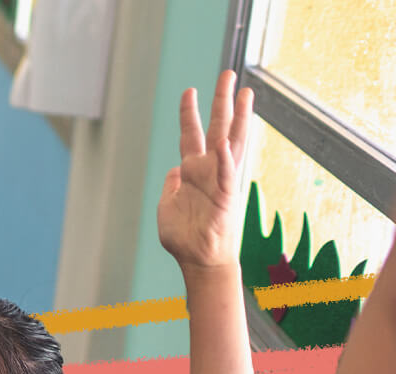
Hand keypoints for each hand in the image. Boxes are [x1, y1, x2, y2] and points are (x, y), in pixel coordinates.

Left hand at [158, 71, 251, 270]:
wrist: (198, 259)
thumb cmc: (184, 236)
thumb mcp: (168, 204)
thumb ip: (171, 185)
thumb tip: (175, 170)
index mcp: (193, 171)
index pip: (191, 134)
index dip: (189, 113)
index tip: (190, 90)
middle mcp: (209, 170)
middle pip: (217, 127)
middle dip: (222, 100)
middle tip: (229, 73)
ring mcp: (219, 181)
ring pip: (231, 142)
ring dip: (238, 118)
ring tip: (245, 93)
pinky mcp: (225, 197)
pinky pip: (226, 175)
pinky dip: (225, 160)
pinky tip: (224, 143)